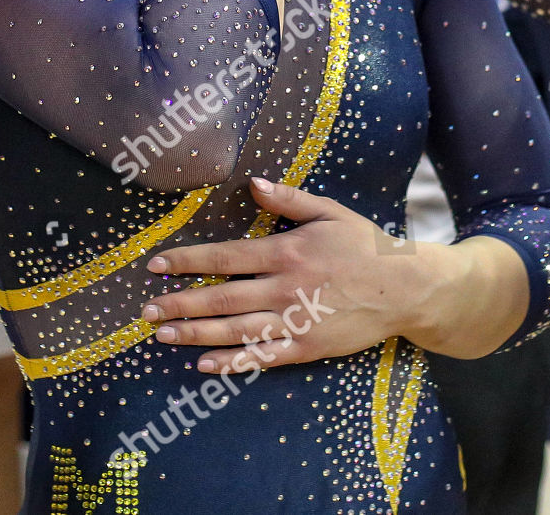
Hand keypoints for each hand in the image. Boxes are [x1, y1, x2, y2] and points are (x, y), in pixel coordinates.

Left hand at [139, 178, 429, 374]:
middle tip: (146, 310)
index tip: (157, 265)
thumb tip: (254, 184)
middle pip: (222, 297)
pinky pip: (262, 356)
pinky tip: (204, 365)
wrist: (403, 287)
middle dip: (180, 303)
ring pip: (234, 329)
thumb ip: (290, 200)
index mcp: (288, 251)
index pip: (227, 257)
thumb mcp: (331, 212)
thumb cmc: (366, 246)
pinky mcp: (305, 346)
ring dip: (195, 333)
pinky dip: (232, 362)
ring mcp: (294, 319)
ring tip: (163, 335)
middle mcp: (285, 287)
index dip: (189, 261)